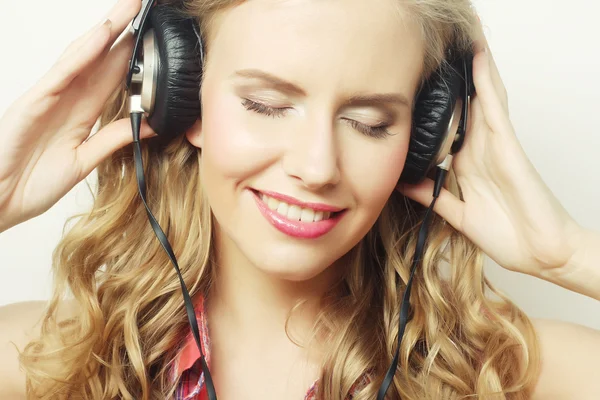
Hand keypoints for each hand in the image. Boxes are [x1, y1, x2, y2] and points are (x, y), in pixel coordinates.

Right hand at [0, 0, 156, 232]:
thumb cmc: (32, 183)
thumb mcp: (85, 160)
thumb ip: (113, 139)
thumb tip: (149, 125)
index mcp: (82, 114)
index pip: (113, 78)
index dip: (135, 57)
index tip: (157, 40)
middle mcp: (68, 99)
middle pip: (101, 58)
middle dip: (124, 33)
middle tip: (145, 6)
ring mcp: (51, 97)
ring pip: (83, 56)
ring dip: (108, 30)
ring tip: (130, 8)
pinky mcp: (35, 101)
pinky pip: (64, 72)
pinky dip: (83, 53)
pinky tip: (103, 35)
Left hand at [396, 19, 583, 276]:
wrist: (540, 254)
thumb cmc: (508, 235)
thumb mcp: (457, 213)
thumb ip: (432, 195)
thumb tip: (404, 182)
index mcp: (468, 165)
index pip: (449, 126)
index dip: (435, 105)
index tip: (415, 86)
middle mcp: (480, 149)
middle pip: (466, 104)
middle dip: (454, 79)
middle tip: (437, 52)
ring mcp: (496, 145)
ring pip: (481, 97)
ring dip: (472, 69)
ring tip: (460, 40)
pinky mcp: (509, 147)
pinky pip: (495, 108)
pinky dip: (486, 83)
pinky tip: (478, 60)